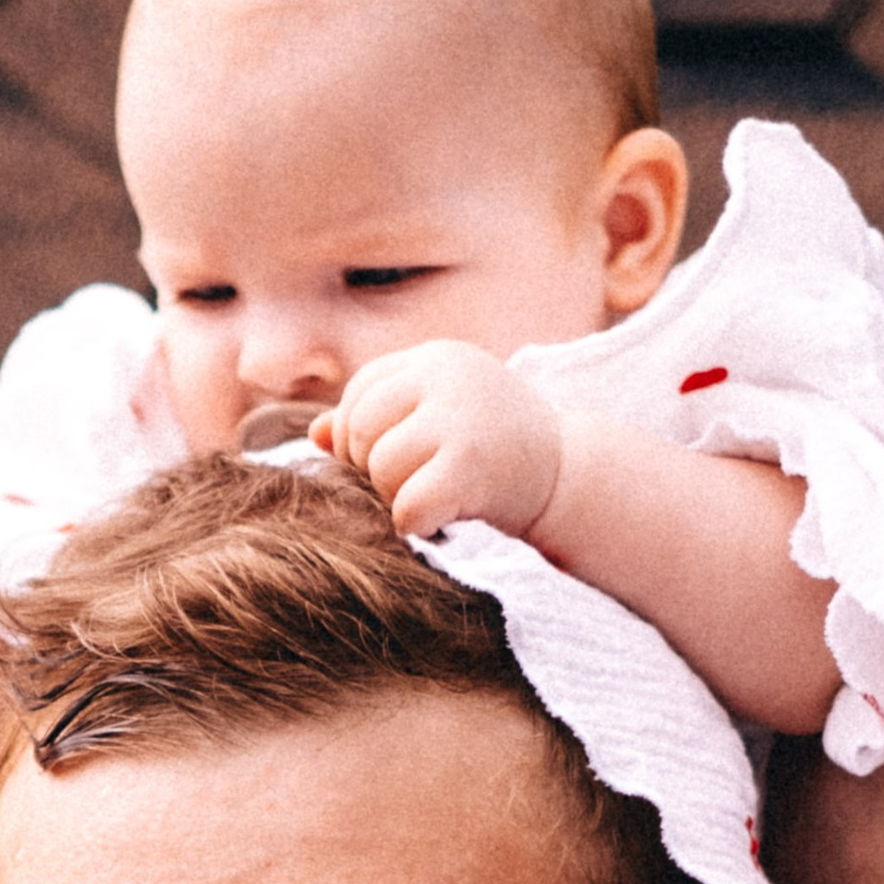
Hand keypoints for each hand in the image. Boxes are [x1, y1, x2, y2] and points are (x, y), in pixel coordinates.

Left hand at [316, 339, 564, 541]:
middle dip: (372, 469)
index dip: (359, 434)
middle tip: (411, 484)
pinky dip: (415, 525)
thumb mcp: (437, 419)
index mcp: (434, 358)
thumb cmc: (495, 448)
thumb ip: (380, 419)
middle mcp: (446, 376)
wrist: (567, 474)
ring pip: (380, 469)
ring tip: (432, 497)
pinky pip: (407, 506)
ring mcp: (460, 417)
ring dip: (395, 499)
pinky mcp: (472, 464)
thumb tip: (316, 435)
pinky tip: (442, 519)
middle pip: (361, 431)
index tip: (388, 460)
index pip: (360, 391)